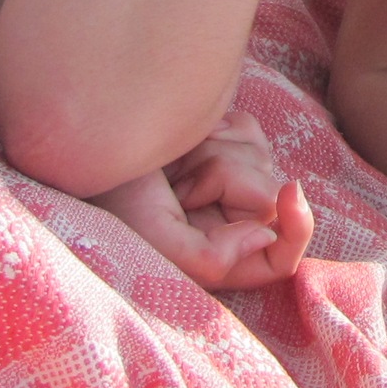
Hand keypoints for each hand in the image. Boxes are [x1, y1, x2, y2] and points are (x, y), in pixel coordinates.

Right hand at [88, 109, 313, 288]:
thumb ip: (211, 259)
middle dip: (227, 179)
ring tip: (173, 162)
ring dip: (215, 152)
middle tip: (178, 182)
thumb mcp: (159, 241)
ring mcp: (227, 180)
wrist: (91, 144)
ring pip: (260, 160)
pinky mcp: (222, 140)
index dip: (295, 231)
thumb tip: (265, 235)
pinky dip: (222, 127)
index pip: (279, 260)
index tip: (289, 193)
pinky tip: (185, 138)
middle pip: (268, 198)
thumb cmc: (115, 200)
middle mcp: (227, 222)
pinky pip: (249, 129)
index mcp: (217, 258)